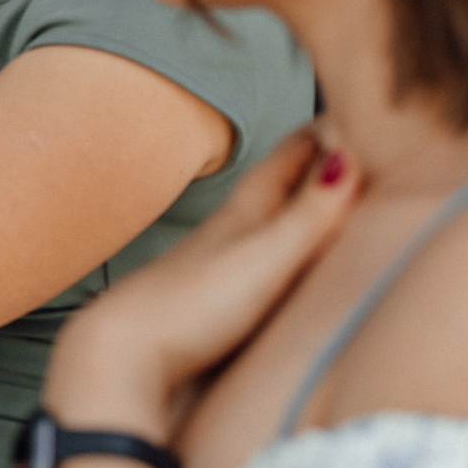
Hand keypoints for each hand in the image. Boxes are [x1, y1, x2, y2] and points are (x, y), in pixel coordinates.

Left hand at [44, 128, 361, 437]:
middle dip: (302, 168)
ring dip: (283, 211)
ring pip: (252, 226)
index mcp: (240, 218)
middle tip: (336, 146)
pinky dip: (265, 254)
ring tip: (308, 206)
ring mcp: (205, 269)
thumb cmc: (191, 305)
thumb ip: (307, 218)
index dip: (316, 139)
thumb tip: (348, 159)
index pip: (284, 165)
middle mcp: (221, 236)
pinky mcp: (197, 306)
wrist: (120, 353)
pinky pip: (242, 266)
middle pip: (267, 191)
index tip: (346, 113)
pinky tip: (262, 271)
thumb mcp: (263, 259)